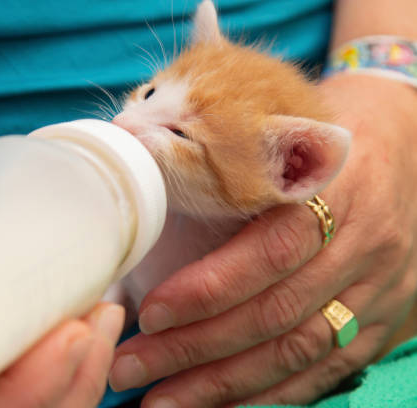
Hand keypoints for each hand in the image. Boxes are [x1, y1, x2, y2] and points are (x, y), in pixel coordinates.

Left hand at [107, 74, 416, 406]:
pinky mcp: (382, 320)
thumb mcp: (292, 130)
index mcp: (340, 189)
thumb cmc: (330, 135)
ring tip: (162, 399)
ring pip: (298, 351)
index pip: (271, 251)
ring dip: (223, 384)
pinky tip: (220, 405)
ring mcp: (380, 289)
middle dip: (196, 348)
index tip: (150, 313)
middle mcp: (365, 246)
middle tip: (131, 365)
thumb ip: (235, 169)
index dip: (208, 289)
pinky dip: (270, 394)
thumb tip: (144, 196)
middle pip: (277, 314)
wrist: (410, 148)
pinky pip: (327, 369)